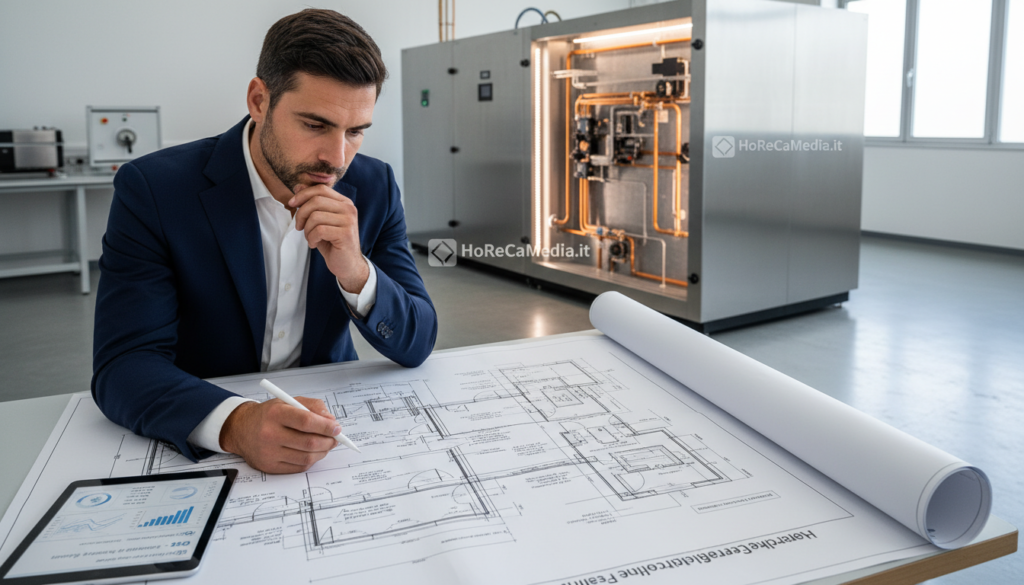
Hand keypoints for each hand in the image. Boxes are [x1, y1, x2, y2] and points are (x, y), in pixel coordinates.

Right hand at [220, 397, 340, 473]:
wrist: (241, 429)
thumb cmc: (268, 415)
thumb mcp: (288, 402)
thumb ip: (313, 407)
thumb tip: (331, 421)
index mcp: (275, 414)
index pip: (307, 421)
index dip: (326, 426)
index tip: (337, 428)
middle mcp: (270, 434)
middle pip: (309, 442)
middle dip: (328, 441)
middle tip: (335, 438)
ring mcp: (269, 453)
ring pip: (306, 457)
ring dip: (322, 452)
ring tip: (325, 445)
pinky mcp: (269, 466)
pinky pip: (299, 467)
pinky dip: (311, 460)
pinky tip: (312, 452)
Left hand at [289, 184, 368, 293]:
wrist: (347, 265)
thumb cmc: (332, 243)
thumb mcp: (320, 221)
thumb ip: (311, 204)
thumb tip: (298, 186)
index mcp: (344, 202)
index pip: (321, 189)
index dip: (303, 194)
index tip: (292, 204)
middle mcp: (349, 208)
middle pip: (316, 201)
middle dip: (301, 214)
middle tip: (299, 227)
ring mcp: (349, 221)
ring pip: (315, 216)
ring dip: (307, 230)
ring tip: (310, 238)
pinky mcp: (346, 234)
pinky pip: (319, 230)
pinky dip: (311, 239)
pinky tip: (314, 244)